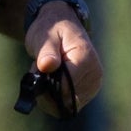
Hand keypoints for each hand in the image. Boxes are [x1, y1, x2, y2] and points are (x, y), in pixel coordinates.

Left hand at [24, 0, 102, 117]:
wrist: (61, 25)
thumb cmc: (52, 28)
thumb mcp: (45, 35)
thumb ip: (46, 50)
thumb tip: (47, 65)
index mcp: (85, 58)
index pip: (65, 87)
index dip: (46, 84)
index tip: (35, 69)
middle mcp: (95, 74)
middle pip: (67, 98)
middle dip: (47, 89)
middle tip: (38, 69)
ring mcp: (93, 85)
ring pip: (68, 105)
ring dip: (50, 94)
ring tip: (46, 71)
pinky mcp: (88, 92)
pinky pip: (69, 105)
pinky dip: (55, 98)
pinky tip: (50, 80)